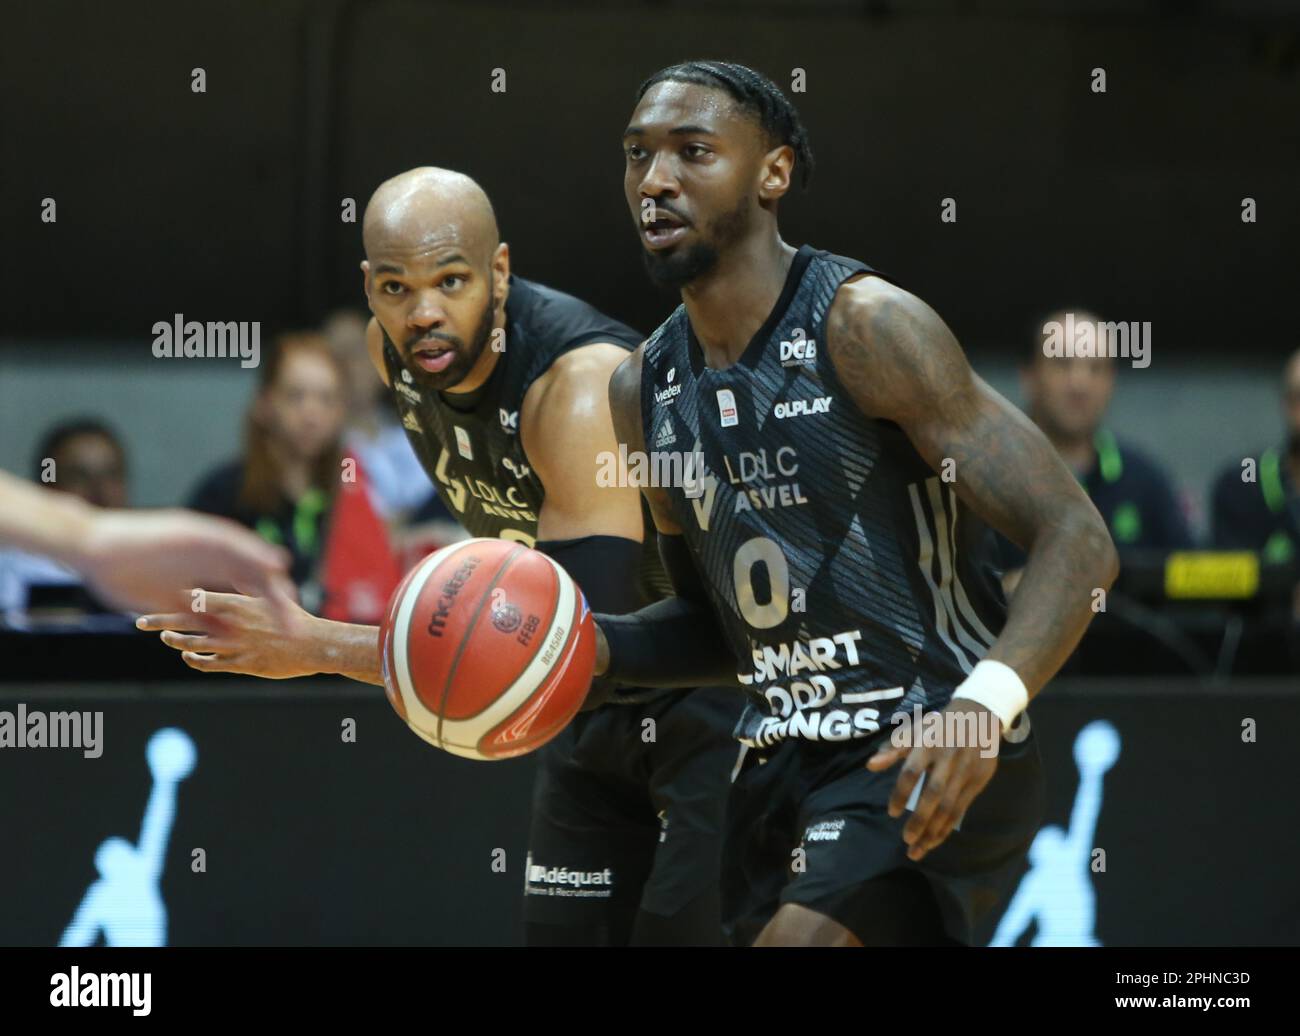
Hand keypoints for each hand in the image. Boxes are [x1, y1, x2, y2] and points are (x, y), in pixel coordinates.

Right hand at [76, 508, 293, 613]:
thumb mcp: (168, 599)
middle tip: (296, 604)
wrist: (92, 546)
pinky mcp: (188, 530)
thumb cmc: (123, 574)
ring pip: (240, 552)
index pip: (240, 580)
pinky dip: (247, 550)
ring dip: (265, 565)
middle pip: (248, 568)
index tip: (287, 613)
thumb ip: (198, 613)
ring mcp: (197, 538)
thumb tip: (226, 634)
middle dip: (272, 586)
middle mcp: (204, 550)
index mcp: (202, 565)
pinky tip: (265, 559)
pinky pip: (223, 541)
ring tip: (288, 578)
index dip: (264, 596)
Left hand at [136, 590, 321, 678]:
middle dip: (160, 621)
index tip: (152, 595)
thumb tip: (236, 568)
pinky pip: (210, 664)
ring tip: (166, 638)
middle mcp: (232, 624)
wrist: (316, 644)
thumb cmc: (294, 618)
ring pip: (193, 644)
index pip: (196, 598)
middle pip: (185, 622)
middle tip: (141, 621)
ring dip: (175, 642)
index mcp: (237, 603)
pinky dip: (195, 660)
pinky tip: (189, 657)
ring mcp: (235, 646)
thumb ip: (249, 584)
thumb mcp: (271, 595)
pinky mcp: (241, 665)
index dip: (172, 598)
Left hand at [866, 701, 1001, 860]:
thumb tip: (870, 765)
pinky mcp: (978, 782)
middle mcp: (948, 759)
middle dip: (920, 819)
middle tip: (906, 839)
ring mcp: (965, 772)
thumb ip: (893, 748)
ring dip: (934, 831)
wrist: (979, 716)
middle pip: (934, 794)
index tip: (891, 812)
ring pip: (950, 807)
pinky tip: (935, 839)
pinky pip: (962, 809)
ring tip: (918, 849)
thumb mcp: (915, 729)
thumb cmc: (938, 726)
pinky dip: (948, 826)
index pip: (913, 771)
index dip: (901, 792)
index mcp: (928, 744)